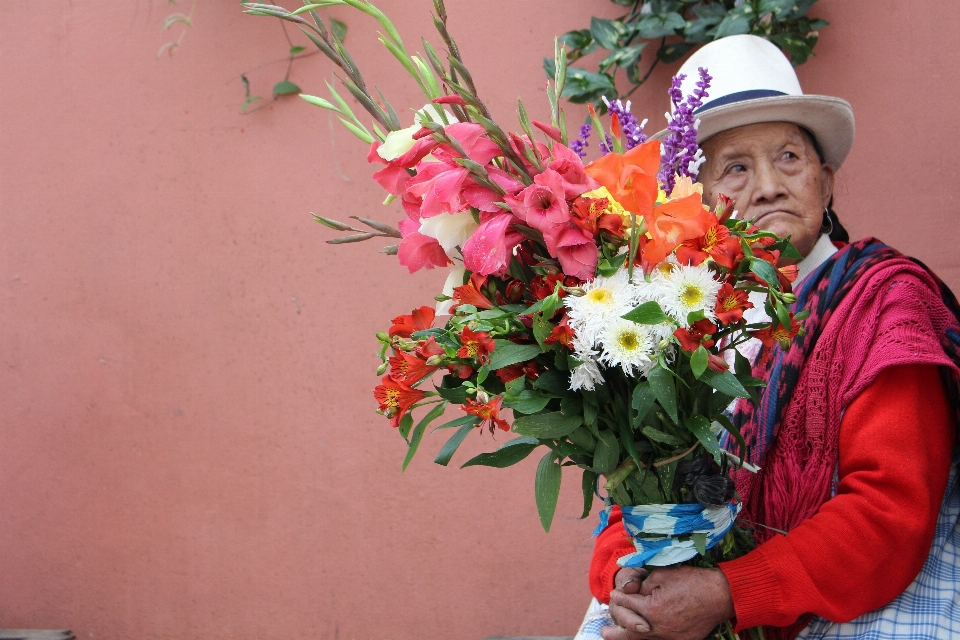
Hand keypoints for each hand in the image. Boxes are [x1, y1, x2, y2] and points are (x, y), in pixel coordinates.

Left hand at [600, 566, 734, 639]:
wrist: (719, 595)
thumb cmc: (691, 581)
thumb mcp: (662, 575)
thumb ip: (643, 584)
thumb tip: (632, 591)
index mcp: (651, 608)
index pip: (627, 604)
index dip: (620, 597)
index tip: (614, 594)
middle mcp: (657, 626)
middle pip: (629, 628)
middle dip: (615, 625)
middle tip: (603, 630)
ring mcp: (669, 636)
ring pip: (642, 639)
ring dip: (625, 638)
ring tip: (610, 637)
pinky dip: (646, 639)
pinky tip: (639, 637)